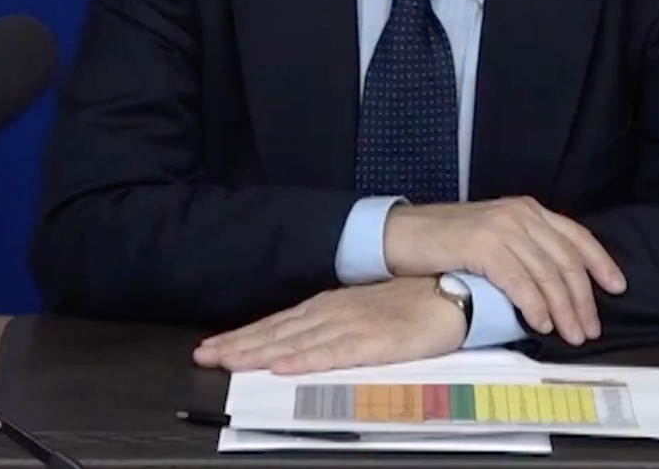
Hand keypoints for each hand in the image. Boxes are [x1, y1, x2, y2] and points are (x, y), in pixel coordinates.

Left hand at [192, 277, 466, 374]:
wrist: (453, 291)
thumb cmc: (413, 300)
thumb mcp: (364, 312)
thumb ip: (333, 328)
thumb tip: (300, 343)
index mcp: (330, 306)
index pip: (277, 323)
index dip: (244, 336)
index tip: (214, 347)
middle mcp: (333, 312)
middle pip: (277, 332)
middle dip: (238, 345)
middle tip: (205, 356)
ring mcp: (351, 325)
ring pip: (296, 342)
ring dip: (259, 352)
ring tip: (229, 361)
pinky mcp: (373, 341)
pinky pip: (333, 352)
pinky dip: (305, 359)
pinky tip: (283, 366)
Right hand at [382, 197, 625, 345]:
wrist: (402, 233)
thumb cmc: (444, 242)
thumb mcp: (493, 238)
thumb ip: (524, 250)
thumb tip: (554, 286)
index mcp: (526, 210)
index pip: (575, 235)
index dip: (600, 262)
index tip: (617, 287)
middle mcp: (519, 214)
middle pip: (566, 260)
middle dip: (583, 298)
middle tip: (590, 328)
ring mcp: (502, 228)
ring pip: (547, 274)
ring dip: (563, 310)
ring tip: (571, 334)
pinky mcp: (483, 245)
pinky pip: (520, 281)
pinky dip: (534, 306)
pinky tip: (539, 324)